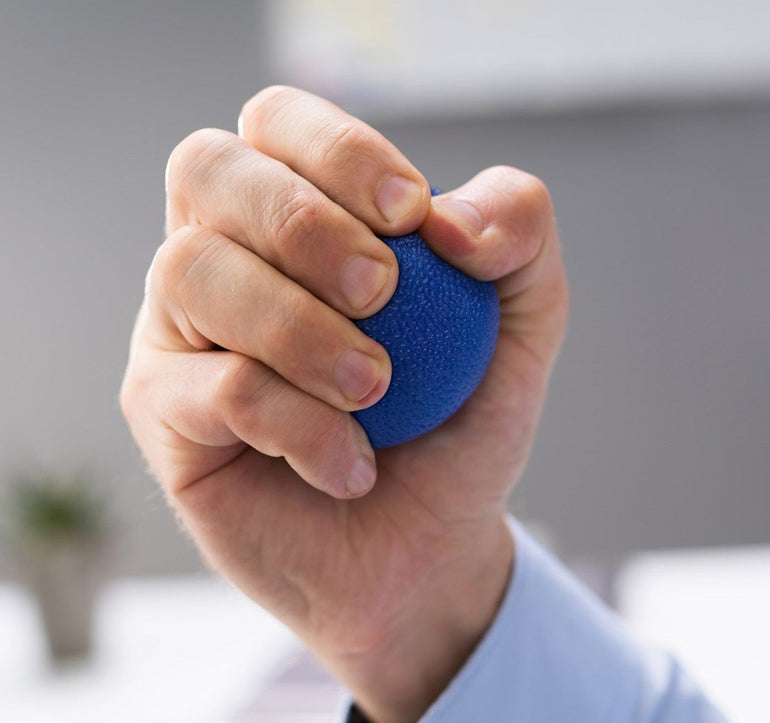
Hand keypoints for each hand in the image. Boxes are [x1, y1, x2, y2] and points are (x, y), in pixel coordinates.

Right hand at [120, 86, 567, 722]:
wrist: (427, 545)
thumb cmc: (460, 421)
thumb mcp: (523, 325)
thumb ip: (518, 238)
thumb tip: (451, 221)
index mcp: (299, 211)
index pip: (278, 121)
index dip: (339, 149)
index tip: (412, 216)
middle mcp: (226, 254)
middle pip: (207, 169)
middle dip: (306, 224)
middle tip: (384, 297)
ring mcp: (181, 330)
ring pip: (191, 271)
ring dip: (301, 330)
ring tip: (377, 392)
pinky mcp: (163, 414)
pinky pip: (210, 389)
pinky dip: (301, 425)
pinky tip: (352, 465)